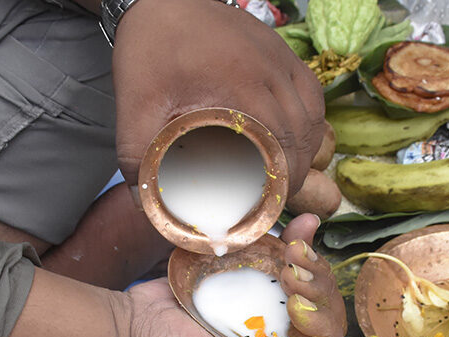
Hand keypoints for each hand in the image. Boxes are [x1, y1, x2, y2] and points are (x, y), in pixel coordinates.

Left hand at [112, 0, 324, 194]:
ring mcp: (282, 60)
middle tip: (276, 198)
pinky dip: (309, 126)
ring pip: (312, 119)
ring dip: (305, 153)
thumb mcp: (136, 108)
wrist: (162, 0)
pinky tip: (297, 143)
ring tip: (287, 176)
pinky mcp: (285, 54)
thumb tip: (143, 204)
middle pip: (301, 136)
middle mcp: (270, 70)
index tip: (269, 204)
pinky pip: (312, 97)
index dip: (281, 182)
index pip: (282, 147)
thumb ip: (137, 158)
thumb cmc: (151, 52)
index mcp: (240, 86)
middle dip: (295, 174)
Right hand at [119, 214, 345, 336]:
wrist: (132, 326)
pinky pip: (287, 263)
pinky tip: (304, 224)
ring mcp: (274, 312)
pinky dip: (299, 243)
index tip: (297, 308)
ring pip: (313, 286)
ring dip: (312, 264)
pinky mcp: (258, 282)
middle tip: (290, 273)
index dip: (324, 328)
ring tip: (294, 245)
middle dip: (318, 290)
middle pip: (326, 316)